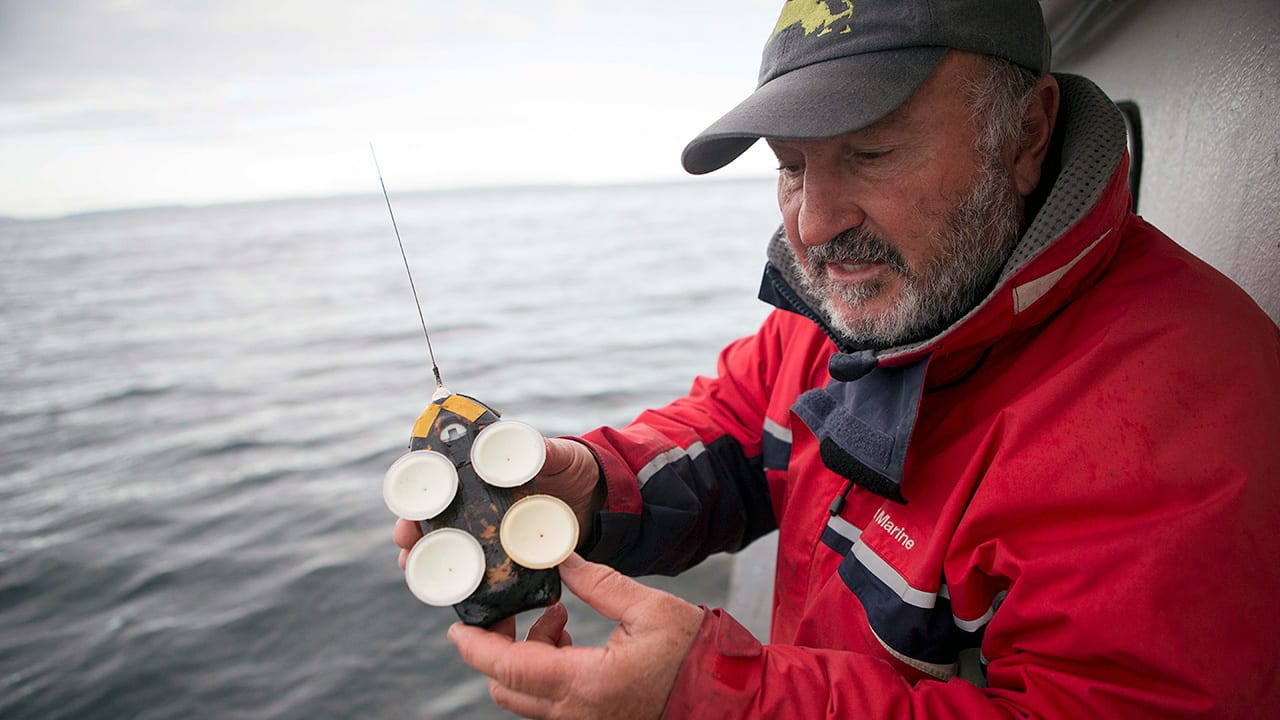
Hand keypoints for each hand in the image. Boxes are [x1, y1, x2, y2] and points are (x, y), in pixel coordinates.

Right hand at [394, 438, 602, 568]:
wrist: (600, 499)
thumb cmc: (572, 467)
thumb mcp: (559, 454)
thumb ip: (542, 450)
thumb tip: (523, 445)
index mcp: (485, 471)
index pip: (440, 478)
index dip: (419, 491)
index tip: (408, 504)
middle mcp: (480, 502)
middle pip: (435, 517)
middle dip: (414, 531)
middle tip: (406, 543)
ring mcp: (492, 532)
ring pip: (451, 546)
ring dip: (430, 559)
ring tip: (416, 570)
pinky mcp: (509, 557)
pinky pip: (482, 570)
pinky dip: (465, 581)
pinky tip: (456, 591)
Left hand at [448, 553, 704, 719]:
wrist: (728, 700)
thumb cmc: (695, 656)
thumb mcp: (650, 609)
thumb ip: (599, 583)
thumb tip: (561, 555)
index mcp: (586, 683)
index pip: (508, 668)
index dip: (476, 646)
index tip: (458, 627)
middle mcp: (577, 714)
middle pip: (506, 689)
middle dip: (498, 648)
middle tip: (517, 610)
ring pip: (525, 700)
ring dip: (526, 659)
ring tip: (559, 618)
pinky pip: (549, 706)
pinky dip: (545, 674)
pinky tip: (572, 642)